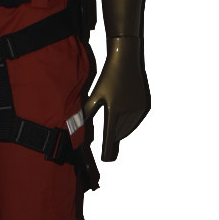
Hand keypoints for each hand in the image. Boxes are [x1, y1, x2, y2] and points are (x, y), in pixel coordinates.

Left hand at [84, 36, 150, 161]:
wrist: (126, 60)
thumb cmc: (108, 77)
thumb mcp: (95, 95)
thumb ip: (86, 112)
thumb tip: (74, 125)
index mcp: (114, 112)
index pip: (110, 138)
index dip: (107, 150)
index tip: (105, 159)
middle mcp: (128, 113)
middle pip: (119, 134)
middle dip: (112, 139)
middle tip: (107, 144)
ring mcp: (137, 110)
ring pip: (127, 128)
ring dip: (120, 131)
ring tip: (113, 127)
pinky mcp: (143, 105)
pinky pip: (134, 120)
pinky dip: (128, 123)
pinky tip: (122, 116)